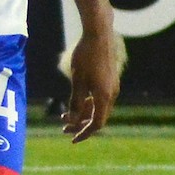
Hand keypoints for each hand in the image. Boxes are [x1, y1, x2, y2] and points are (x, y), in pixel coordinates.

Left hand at [62, 23, 122, 141]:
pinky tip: (75, 102)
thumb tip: (72, 120)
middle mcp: (112, 94)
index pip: (97, 123)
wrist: (99, 35)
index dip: (85, 133)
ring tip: (64, 116)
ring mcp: (112, 87)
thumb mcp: (77, 80)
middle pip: (97, 117)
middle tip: (62, 128)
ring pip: (98, 108)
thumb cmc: (86, 56)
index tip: (72, 139)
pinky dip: (87, 104)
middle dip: (80, 124)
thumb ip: (75, 101)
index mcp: (104, 96)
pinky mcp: (109, 80)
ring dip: (82, 113)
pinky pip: (99, 98)